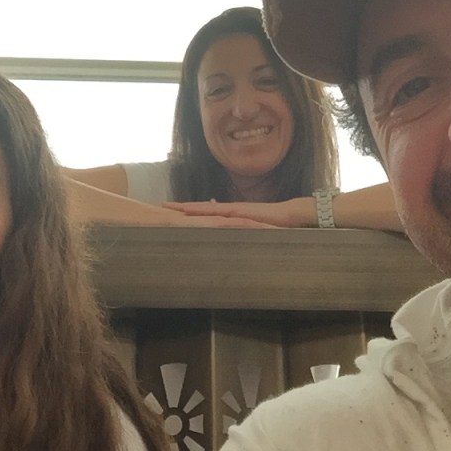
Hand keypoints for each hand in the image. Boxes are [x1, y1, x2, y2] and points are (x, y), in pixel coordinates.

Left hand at [163, 199, 297, 227]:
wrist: (288, 215)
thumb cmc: (272, 225)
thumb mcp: (252, 232)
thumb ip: (241, 236)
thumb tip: (231, 245)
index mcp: (229, 215)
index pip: (205, 213)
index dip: (189, 212)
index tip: (173, 212)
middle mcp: (228, 210)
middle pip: (200, 207)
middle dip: (181, 207)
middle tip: (161, 205)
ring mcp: (233, 210)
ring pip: (205, 208)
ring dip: (188, 207)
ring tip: (170, 207)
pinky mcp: (238, 213)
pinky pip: (218, 212)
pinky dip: (204, 211)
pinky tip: (192, 211)